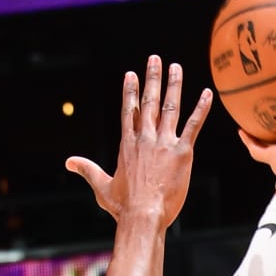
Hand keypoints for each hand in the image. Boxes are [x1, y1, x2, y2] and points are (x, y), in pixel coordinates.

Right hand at [66, 55, 209, 229]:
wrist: (143, 216)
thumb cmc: (123, 206)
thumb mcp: (101, 185)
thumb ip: (87, 169)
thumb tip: (68, 162)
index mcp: (127, 144)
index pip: (128, 111)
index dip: (130, 91)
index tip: (131, 74)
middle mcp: (145, 138)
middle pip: (148, 102)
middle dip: (151, 78)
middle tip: (155, 59)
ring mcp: (163, 143)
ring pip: (170, 107)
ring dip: (173, 85)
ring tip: (176, 67)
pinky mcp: (182, 152)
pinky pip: (193, 125)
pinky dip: (201, 109)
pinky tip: (207, 93)